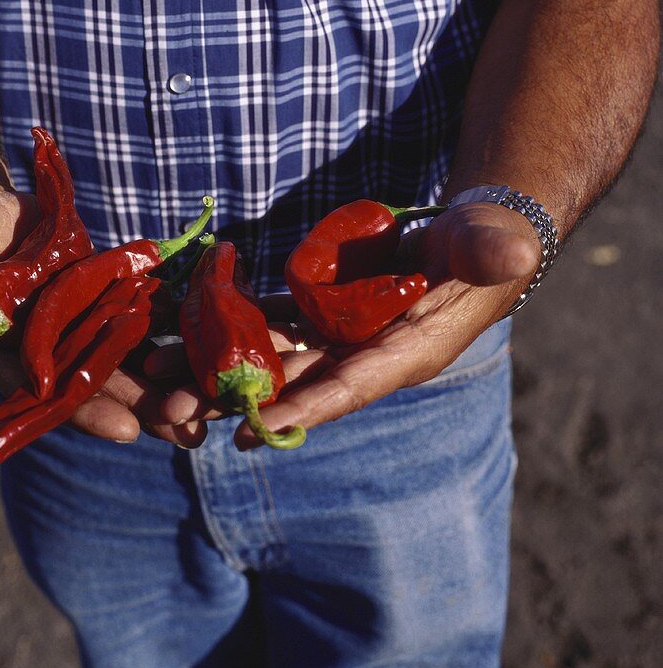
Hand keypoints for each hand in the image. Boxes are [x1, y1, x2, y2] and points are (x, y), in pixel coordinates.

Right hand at [0, 179, 203, 447]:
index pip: (44, 390)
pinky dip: (169, 324)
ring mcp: (74, 320)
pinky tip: (211, 340)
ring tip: (210, 402)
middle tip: (188, 430)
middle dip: (140, 405)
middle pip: (95, 382)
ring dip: (163, 375)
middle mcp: (42, 345)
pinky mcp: (98, 291)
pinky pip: (136, 311)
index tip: (123, 429)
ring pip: (122, 354)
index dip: (81, 408)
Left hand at [150, 202, 540, 446]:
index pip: (350, 387)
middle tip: (170, 412)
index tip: (253, 428)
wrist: (466, 239)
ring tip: (155, 375)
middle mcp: (361, 356)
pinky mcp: (318, 308)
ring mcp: (335, 335)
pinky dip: (228, 322)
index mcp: (402, 356)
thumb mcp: (489, 243)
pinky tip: (183, 322)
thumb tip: (511, 251)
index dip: (305, 407)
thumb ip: (490, 248)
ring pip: (268, 356)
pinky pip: (266, 318)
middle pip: (292, 385)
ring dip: (215, 366)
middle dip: (233, 399)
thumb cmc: (485, 243)